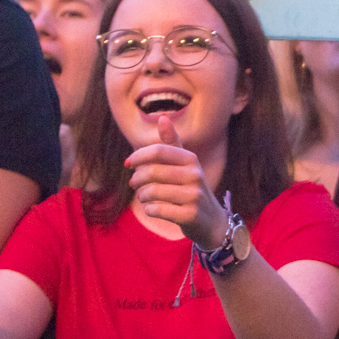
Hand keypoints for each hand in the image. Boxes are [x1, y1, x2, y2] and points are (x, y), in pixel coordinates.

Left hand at [125, 115, 227, 246]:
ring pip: (152, 192)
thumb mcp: (184, 165)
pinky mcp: (190, 215)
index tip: (128, 164)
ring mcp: (194, 196)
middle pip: (152, 172)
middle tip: (134, 184)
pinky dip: (149, 209)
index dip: (139, 156)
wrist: (211, 221)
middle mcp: (195, 175)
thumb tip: (162, 117)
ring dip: (142, 196)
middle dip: (137, 179)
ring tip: (145, 197)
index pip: (159, 151)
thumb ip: (172, 143)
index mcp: (191, 160)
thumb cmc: (190, 189)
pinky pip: (157, 209)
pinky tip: (153, 209)